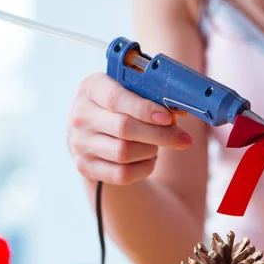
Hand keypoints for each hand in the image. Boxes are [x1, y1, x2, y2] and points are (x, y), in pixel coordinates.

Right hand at [67, 73, 192, 184]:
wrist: (96, 134)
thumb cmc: (120, 108)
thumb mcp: (128, 92)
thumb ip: (148, 96)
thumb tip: (177, 112)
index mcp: (91, 88)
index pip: (115, 99)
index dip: (144, 109)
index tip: (168, 118)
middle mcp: (80, 116)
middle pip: (124, 128)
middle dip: (159, 134)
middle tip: (182, 138)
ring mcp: (80, 143)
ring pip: (124, 153)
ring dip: (150, 150)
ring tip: (155, 145)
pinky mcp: (85, 167)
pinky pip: (122, 174)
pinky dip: (143, 168)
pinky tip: (148, 159)